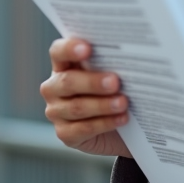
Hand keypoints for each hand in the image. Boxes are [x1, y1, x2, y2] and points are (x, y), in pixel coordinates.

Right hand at [40, 37, 131, 156]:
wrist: (121, 129)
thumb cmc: (115, 92)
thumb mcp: (113, 75)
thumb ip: (112, 64)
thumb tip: (129, 57)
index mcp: (64, 65)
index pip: (58, 52)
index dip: (69, 49)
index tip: (88, 48)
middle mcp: (54, 87)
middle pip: (67, 82)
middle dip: (93, 82)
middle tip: (115, 82)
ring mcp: (56, 111)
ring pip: (77, 107)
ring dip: (102, 105)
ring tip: (123, 102)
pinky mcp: (65, 134)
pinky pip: (83, 129)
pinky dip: (105, 123)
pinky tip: (122, 119)